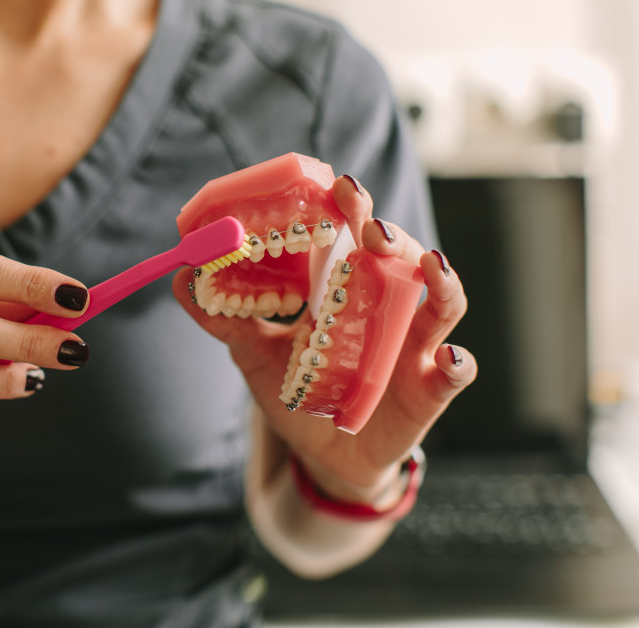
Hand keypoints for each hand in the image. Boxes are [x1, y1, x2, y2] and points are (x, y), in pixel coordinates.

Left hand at [172, 175, 475, 504]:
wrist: (325, 455)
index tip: (337, 187)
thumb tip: (181, 277)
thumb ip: (224, 318)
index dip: (351, 209)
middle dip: (389, 235)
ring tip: (429, 263)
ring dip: (440, 281)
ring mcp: (414, 347)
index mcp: (348, 289)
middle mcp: (388, 307)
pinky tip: (450, 356)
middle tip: (368, 223)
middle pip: (401, 259)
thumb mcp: (255, 353)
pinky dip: (459, 363)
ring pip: (443, 304)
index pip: (355, 236)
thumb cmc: (299, 394)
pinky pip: (455, 374)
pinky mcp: (429, 391)